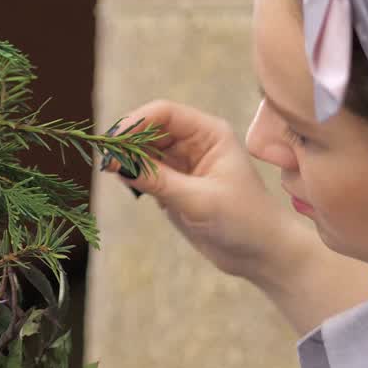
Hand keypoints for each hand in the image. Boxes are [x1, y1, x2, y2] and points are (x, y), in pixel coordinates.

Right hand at [105, 100, 294, 282]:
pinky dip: (132, 176)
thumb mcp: (197, 199)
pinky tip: (126, 184)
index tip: (113, 142)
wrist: (260, 254)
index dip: (135, 123)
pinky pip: (144, 172)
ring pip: (143, 151)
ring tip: (112, 173)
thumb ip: (154, 179)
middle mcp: (194, 142)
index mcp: (209, 133)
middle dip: (127, 142)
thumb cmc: (242, 221)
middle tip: (106, 162)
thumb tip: (114, 162)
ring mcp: (183, 164)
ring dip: (127, 159)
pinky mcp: (173, 185)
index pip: (164, 113)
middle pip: (149, 129)